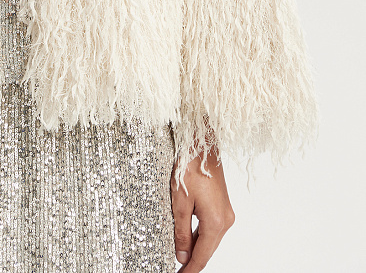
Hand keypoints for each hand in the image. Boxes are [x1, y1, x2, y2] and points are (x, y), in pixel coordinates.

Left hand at [171, 144, 235, 270]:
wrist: (202, 144)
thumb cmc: (189, 168)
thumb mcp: (180, 203)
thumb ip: (182, 232)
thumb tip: (182, 256)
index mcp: (216, 222)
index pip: (202, 256)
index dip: (190, 269)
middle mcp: (225, 220)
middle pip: (208, 249)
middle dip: (192, 261)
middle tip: (178, 271)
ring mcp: (226, 213)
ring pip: (210, 239)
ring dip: (196, 249)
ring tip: (180, 258)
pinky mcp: (222, 205)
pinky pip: (211, 228)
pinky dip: (200, 236)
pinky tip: (189, 240)